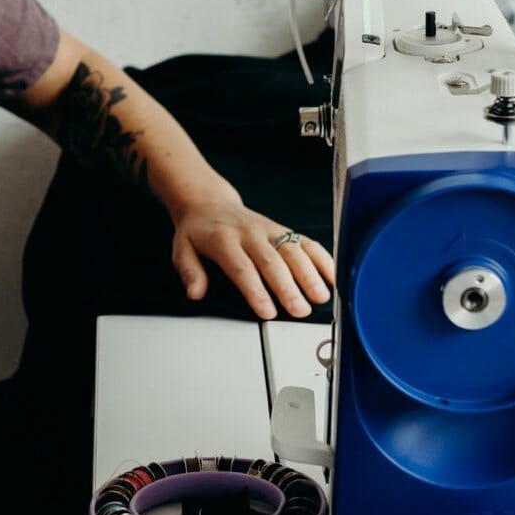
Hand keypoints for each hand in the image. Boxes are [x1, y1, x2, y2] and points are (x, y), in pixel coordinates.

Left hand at [170, 197, 334, 320]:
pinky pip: (306, 242)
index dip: (256, 291)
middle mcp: (250, 233)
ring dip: (310, 274)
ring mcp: (270, 230)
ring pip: (294, 251)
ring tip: (321, 297)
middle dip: (289, 287)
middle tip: (300, 310)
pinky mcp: (284, 229)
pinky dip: (322, 258)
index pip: (243, 268)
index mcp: (224, 240)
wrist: (209, 203)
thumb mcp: (182, 250)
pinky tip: (333, 277)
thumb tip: (195, 292)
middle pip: (273, 262)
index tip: (268, 311)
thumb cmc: (198, 232)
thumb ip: (190, 272)